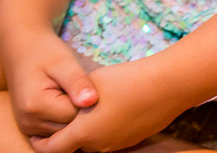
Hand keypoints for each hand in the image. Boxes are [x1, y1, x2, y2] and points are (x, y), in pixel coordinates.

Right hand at [4, 31, 96, 139]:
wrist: (23, 52)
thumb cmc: (46, 53)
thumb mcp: (64, 62)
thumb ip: (77, 82)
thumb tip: (91, 102)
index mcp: (36, 105)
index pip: (75, 115)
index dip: (91, 102)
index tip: (96, 85)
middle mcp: (29, 121)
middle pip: (70, 127)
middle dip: (84, 110)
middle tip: (88, 87)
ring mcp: (29, 126)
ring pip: (65, 130)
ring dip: (75, 115)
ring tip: (78, 92)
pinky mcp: (32, 127)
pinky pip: (57, 129)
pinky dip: (66, 118)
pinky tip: (70, 99)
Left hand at [31, 55, 187, 152]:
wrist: (170, 84)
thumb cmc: (128, 80)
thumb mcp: (93, 83)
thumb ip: (75, 99)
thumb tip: (69, 105)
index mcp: (83, 132)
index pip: (51, 148)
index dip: (40, 143)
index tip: (37, 135)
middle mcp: (99, 144)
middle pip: (74, 145)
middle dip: (68, 134)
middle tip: (68, 117)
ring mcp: (119, 143)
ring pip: (96, 141)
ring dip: (90, 131)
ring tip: (95, 110)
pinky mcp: (136, 139)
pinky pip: (115, 137)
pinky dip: (110, 127)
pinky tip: (119, 108)